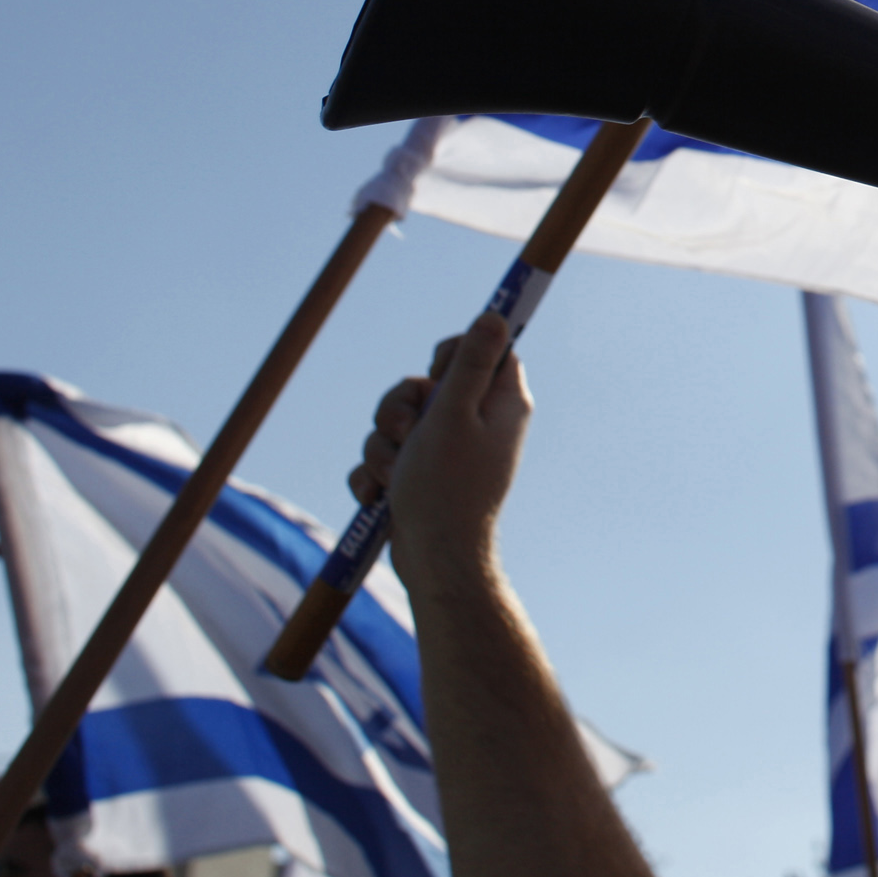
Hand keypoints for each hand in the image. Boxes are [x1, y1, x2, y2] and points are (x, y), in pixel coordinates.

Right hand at [352, 315, 530, 599]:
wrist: (433, 561)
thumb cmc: (446, 488)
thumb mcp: (453, 414)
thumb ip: (470, 364)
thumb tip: (497, 315)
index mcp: (501, 404)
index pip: (486, 349)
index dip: (453, 353)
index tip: (437, 373)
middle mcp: (479, 424)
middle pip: (429, 384)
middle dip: (400, 406)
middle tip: (406, 431)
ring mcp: (449, 452)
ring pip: (399, 421)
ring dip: (383, 445)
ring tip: (393, 473)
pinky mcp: (422, 476)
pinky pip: (387, 456)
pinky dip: (376, 474)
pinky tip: (379, 496)